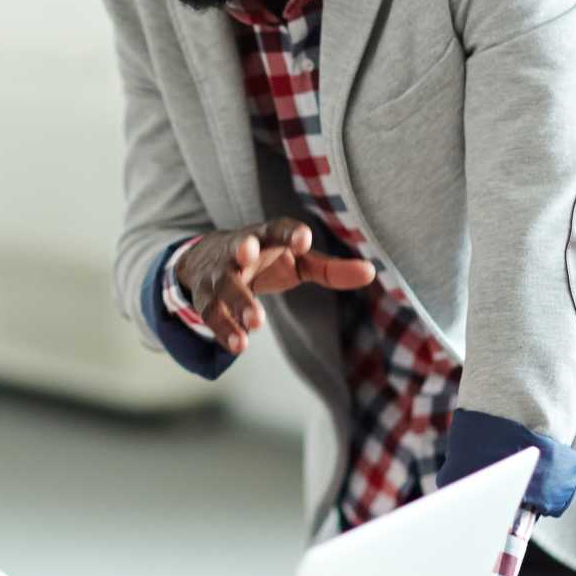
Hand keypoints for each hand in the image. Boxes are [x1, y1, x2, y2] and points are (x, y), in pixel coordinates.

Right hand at [174, 217, 375, 353]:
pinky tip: (239, 346)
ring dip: (236, 302)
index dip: (288, 234)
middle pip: (239, 249)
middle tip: (248, 257)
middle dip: (242, 252)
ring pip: (223, 286)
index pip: (276, 229)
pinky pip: (211, 313)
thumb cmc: (265, 258)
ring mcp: (218, 273)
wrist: (204, 260)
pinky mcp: (205, 296)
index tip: (303, 240)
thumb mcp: (297, 261)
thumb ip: (330, 269)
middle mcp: (238, 250)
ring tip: (255, 325)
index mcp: (265, 236)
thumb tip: (370, 272)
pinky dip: (223, 329)